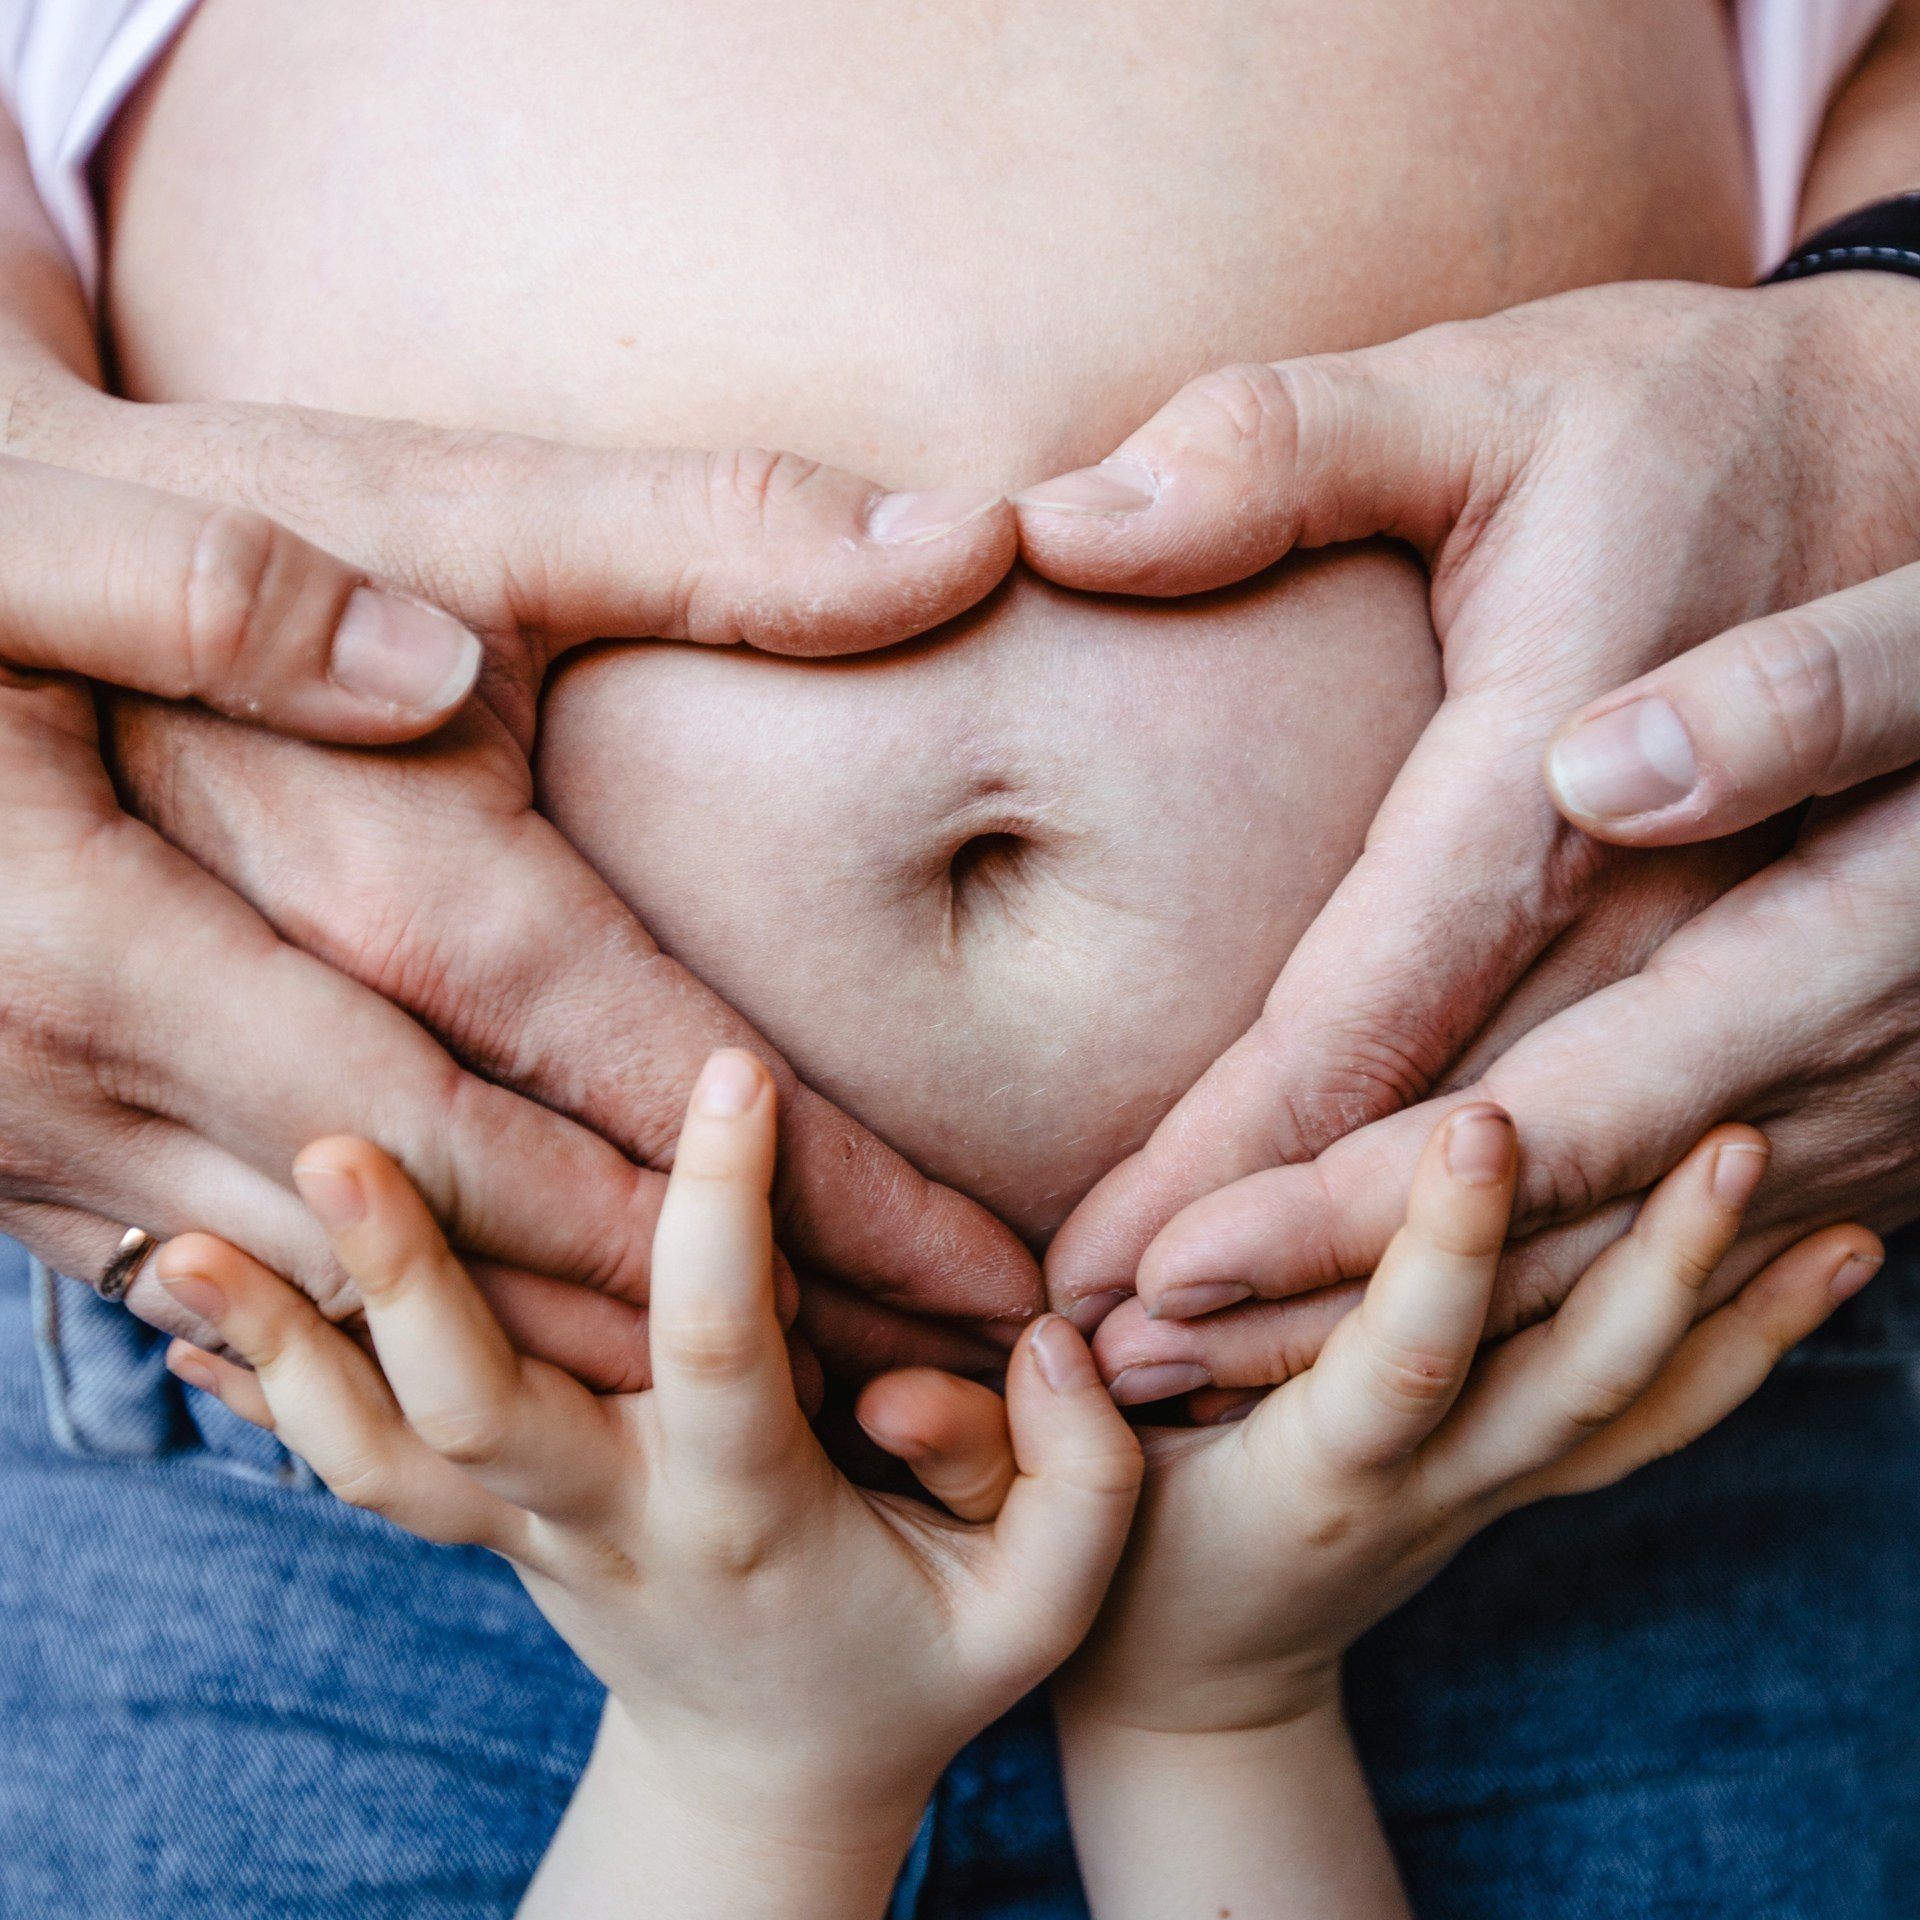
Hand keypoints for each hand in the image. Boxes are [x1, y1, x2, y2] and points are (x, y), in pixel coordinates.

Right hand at [6, 352, 1035, 1377]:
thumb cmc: (152, 509)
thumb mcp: (369, 491)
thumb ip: (644, 535)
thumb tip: (936, 551)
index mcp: (304, 871)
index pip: (611, 1070)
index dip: (811, 1192)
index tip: (982, 1272)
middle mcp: (164, 1035)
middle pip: (511, 1229)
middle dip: (733, 1323)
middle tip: (932, 1389)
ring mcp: (72, 1118)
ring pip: (383, 1306)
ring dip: (589, 1367)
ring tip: (796, 1407)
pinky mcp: (33, 1145)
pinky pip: (256, 1301)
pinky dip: (415, 1348)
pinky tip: (549, 1376)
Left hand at [152, 1053, 1141, 1919]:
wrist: (765, 1772)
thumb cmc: (911, 1663)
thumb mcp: (1037, 1606)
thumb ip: (1080, 1476)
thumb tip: (1044, 1344)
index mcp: (742, 1512)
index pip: (716, 1351)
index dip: (722, 1213)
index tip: (733, 1072)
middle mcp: (605, 1516)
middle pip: (478, 1410)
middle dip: (406, 1280)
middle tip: (339, 1142)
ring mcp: (519, 1529)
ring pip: (373, 1451)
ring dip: (278, 1347)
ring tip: (180, 1237)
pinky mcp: (476, 1522)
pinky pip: (349, 1461)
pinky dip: (266, 1386)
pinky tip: (181, 1302)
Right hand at [893, 1110, 1871, 1918]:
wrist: (1205, 1693)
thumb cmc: (1106, 1585)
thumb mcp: (1026, 1524)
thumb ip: (979, 1447)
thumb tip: (893, 1384)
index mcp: (1307, 1480)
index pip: (1394, 1364)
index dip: (1442, 1255)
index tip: (1488, 1124)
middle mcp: (1427, 1488)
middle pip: (1569, 1389)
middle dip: (1653, 1269)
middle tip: (1730, 1137)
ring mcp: (1491, 1493)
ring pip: (1638, 1410)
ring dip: (1734, 1311)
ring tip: (1822, 1198)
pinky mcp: (1519, 1481)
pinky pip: (1652, 1427)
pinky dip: (1743, 1355)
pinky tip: (1820, 1274)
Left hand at [1092, 566, 1919, 1399]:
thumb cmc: (1798, 467)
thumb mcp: (1840, 553)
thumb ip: (1768, 666)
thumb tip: (1609, 767)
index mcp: (1774, 901)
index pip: (1492, 1088)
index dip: (1304, 1190)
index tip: (1138, 1259)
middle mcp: (1804, 1040)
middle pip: (1514, 1216)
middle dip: (1304, 1299)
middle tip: (1114, 1355)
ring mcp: (1831, 1097)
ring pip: (1576, 1263)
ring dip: (1384, 1320)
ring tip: (1195, 1362)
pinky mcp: (1831, 1104)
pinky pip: (1644, 1245)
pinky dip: (1500, 1292)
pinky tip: (1371, 1311)